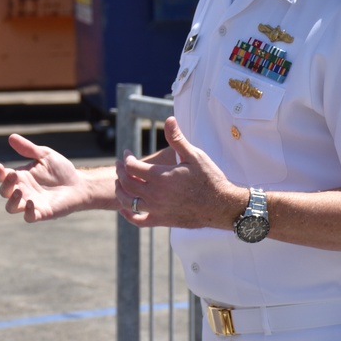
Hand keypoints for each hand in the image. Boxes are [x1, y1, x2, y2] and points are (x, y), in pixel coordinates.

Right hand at [0, 134, 91, 222]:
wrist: (78, 184)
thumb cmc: (60, 169)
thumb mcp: (44, 155)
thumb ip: (28, 148)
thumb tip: (11, 137)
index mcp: (21, 176)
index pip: (3, 176)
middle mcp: (23, 190)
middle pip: (4, 192)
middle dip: (6, 184)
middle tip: (13, 175)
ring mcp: (31, 203)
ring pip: (11, 208)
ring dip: (12, 201)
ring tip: (19, 192)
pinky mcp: (42, 213)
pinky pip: (29, 217)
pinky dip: (28, 212)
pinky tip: (32, 202)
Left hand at [114, 116, 241, 228]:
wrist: (221, 206)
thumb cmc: (209, 178)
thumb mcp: (194, 155)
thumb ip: (177, 139)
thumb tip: (169, 119)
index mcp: (160, 176)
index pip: (132, 166)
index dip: (126, 158)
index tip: (127, 154)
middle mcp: (155, 194)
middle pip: (127, 183)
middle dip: (120, 172)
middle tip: (119, 165)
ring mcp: (157, 209)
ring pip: (128, 201)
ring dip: (121, 191)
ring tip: (120, 183)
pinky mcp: (162, 221)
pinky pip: (138, 221)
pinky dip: (128, 215)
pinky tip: (125, 209)